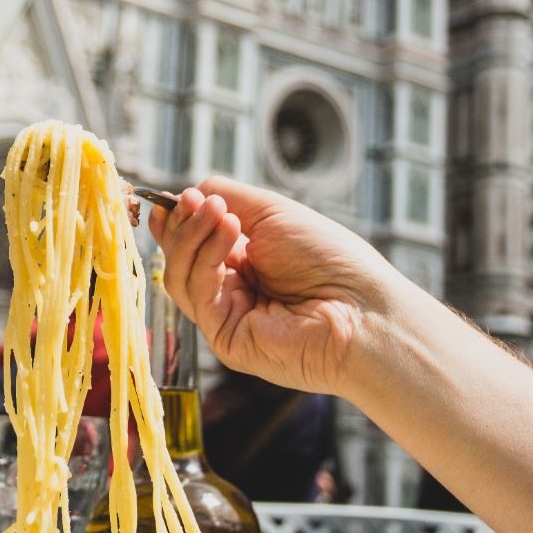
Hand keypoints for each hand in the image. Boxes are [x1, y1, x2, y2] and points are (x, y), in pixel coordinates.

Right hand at [148, 177, 399, 393]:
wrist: (362, 308)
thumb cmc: (330, 260)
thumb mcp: (273, 214)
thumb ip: (228, 198)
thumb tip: (186, 193)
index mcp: (243, 264)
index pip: (192, 245)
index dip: (176, 222)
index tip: (170, 198)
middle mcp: (231, 292)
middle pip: (179, 260)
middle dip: (182, 226)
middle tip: (196, 201)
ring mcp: (226, 318)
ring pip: (179, 277)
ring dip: (193, 237)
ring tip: (217, 211)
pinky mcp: (225, 339)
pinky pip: (197, 295)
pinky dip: (206, 258)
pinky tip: (228, 232)